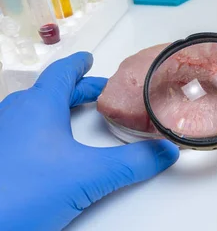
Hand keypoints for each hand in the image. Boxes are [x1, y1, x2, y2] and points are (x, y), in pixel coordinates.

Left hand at [0, 52, 178, 230]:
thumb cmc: (20, 193)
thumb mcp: (89, 176)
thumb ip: (132, 163)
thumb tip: (163, 152)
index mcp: (38, 106)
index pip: (62, 73)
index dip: (79, 65)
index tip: (88, 60)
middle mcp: (14, 114)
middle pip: (49, 91)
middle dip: (75, 91)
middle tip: (97, 94)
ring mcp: (1, 135)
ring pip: (32, 111)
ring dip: (57, 110)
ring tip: (75, 119)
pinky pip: (20, 131)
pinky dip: (41, 129)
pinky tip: (49, 151)